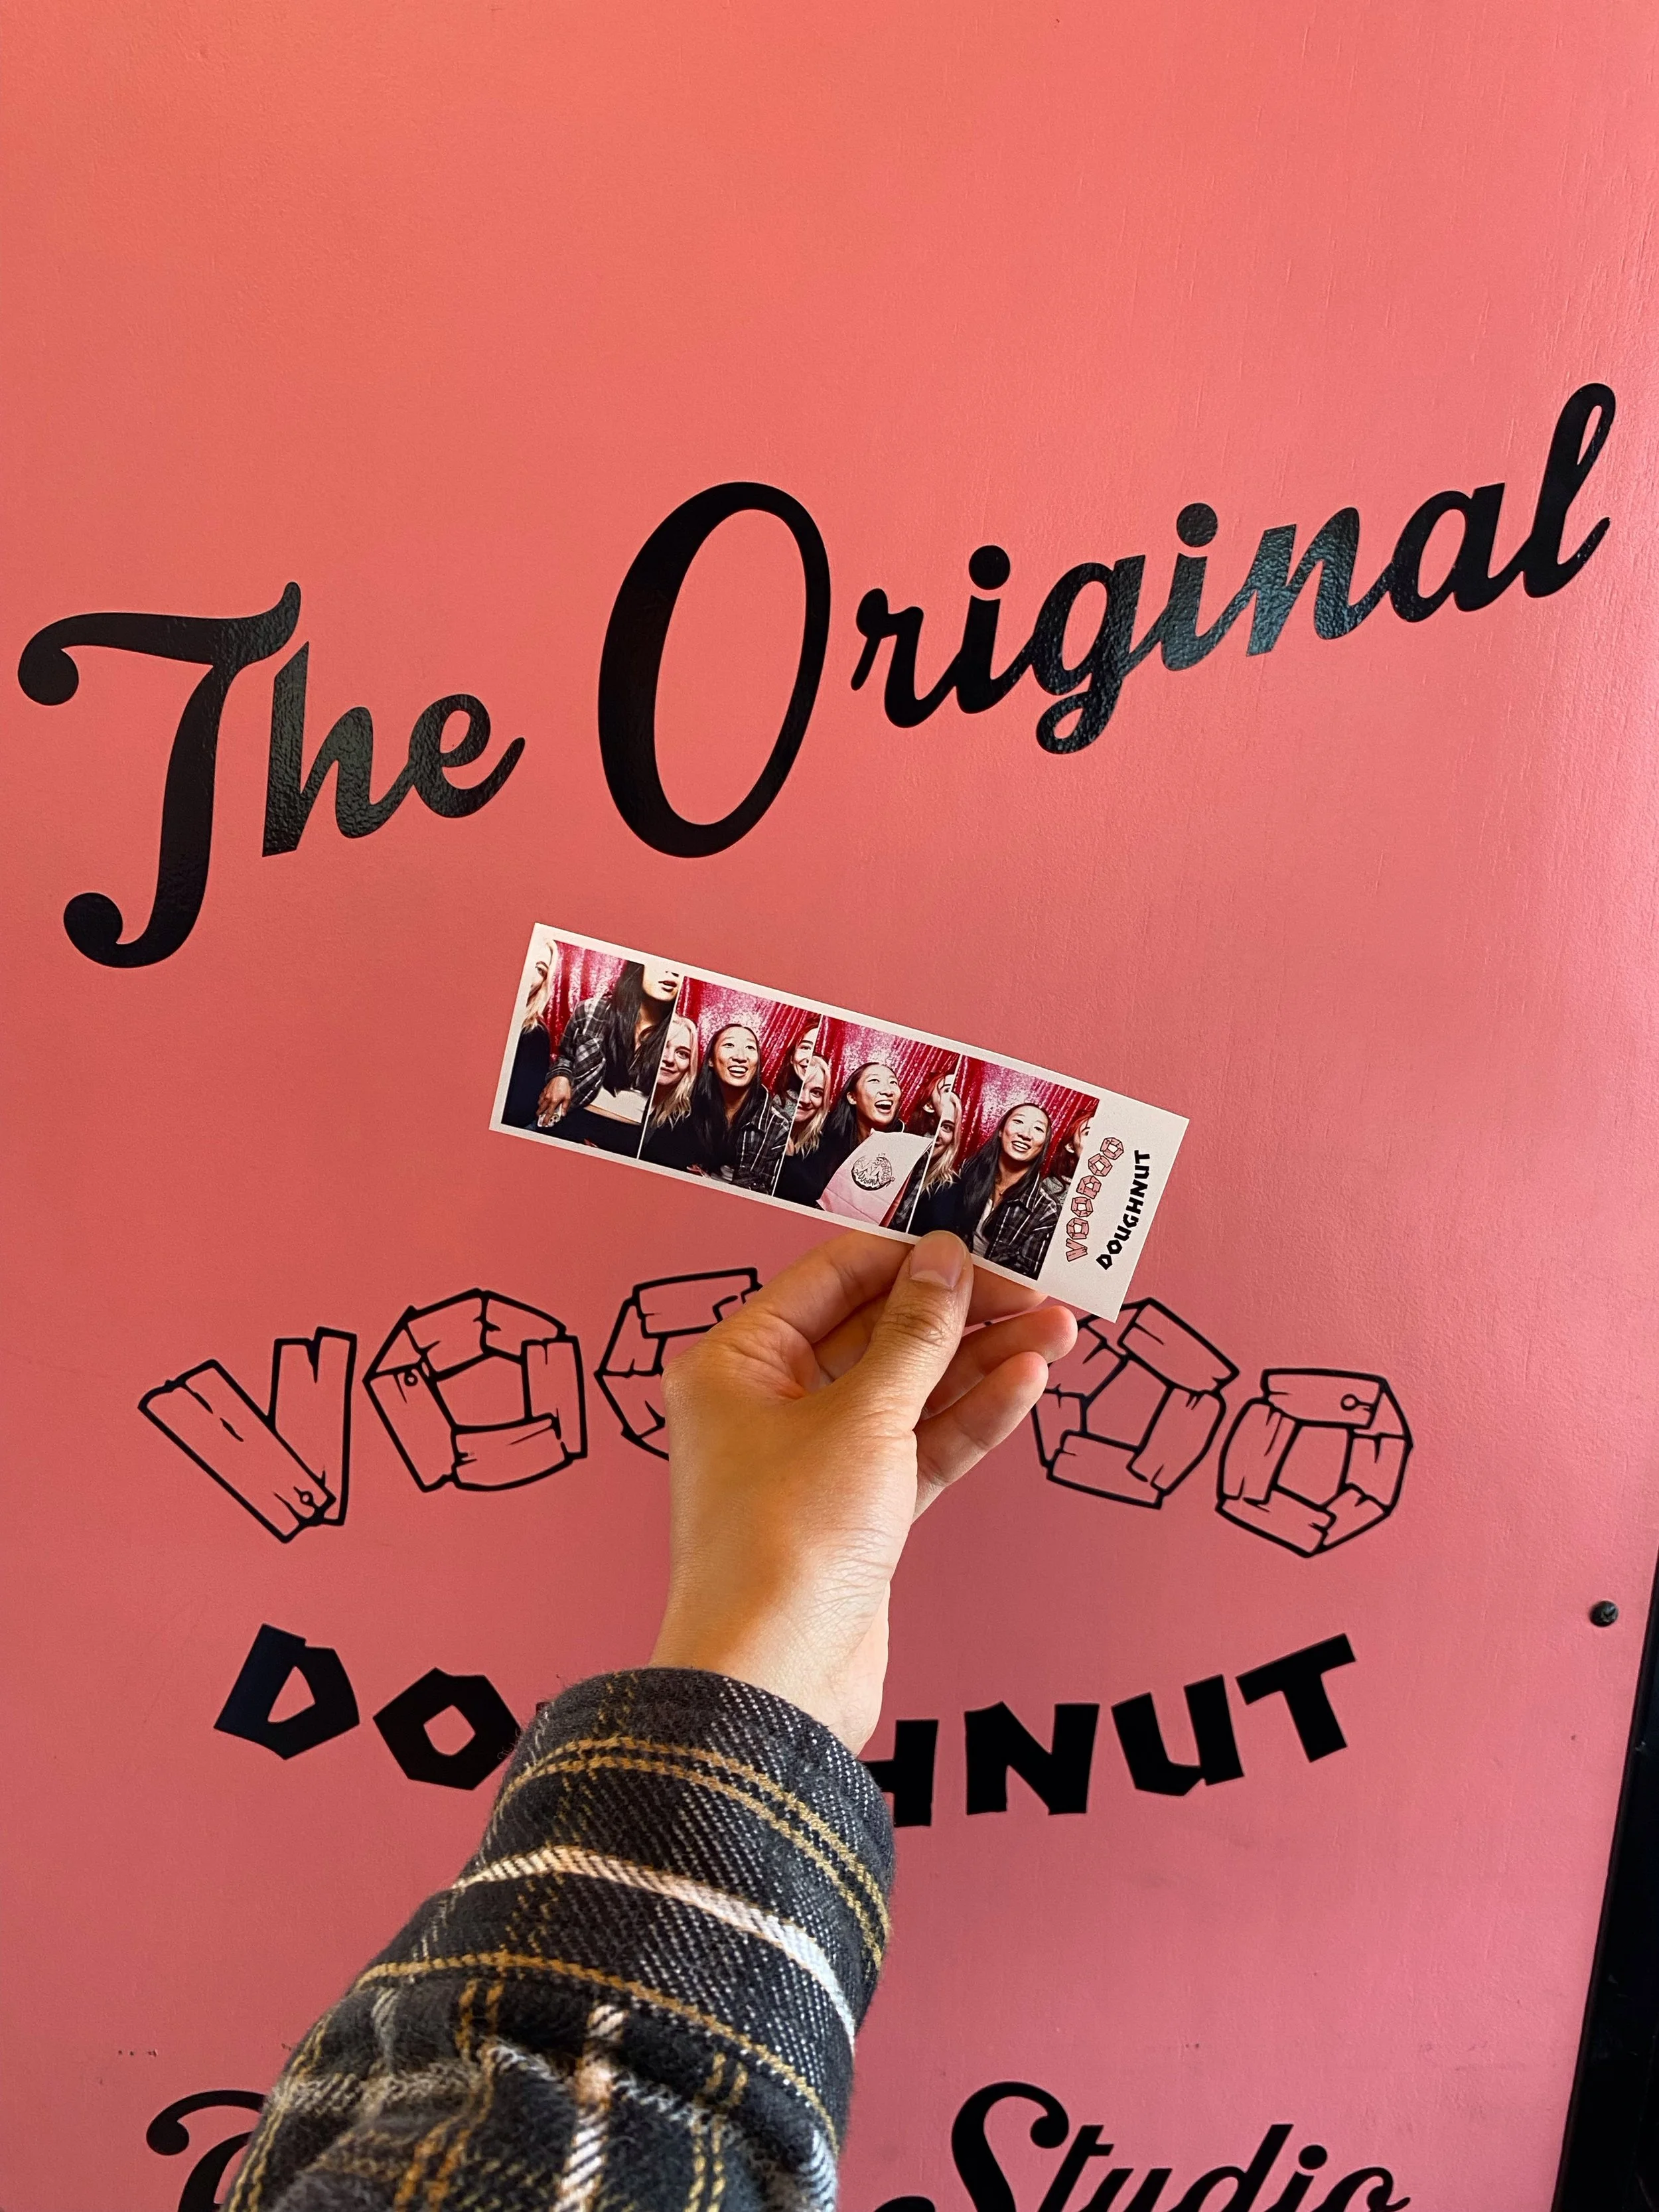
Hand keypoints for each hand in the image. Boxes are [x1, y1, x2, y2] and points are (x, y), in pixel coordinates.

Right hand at [536, 1074, 571, 1126]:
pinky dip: (540, 1101)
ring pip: (539, 1104)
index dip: (546, 1119)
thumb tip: (564, 1113)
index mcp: (554, 1101)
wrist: (560, 1076)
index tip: (544, 1123)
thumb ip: (565, 1107)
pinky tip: (542, 1102)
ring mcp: (545, 1094)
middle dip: (540, 1115)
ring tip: (541, 1111)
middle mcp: (548, 1099)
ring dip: (540, 1108)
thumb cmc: (564, 1086)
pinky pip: (540, 1098)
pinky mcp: (544, 1091)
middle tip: (540, 1118)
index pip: (549, 1113)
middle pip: (541, 1109)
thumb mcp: (568, 1098)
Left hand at [651, 1231, 1077, 1749]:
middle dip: (961, 1313)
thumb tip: (945, 1262)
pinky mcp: (857, 1512)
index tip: (981, 1245)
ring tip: (1059, 1333)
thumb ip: (914, 1336)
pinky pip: (920, 1446)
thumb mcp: (862, 1416)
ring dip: (981, 1362)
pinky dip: (970, 1417)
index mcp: (737, 1361)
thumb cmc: (787, 1541)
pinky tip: (1025, 1385)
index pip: (833, 1279)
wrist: (775, 1680)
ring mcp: (815, 1459)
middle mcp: (768, 1402)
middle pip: (877, 1333)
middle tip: (1037, 1293)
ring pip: (910, 1391)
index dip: (911, 1257)